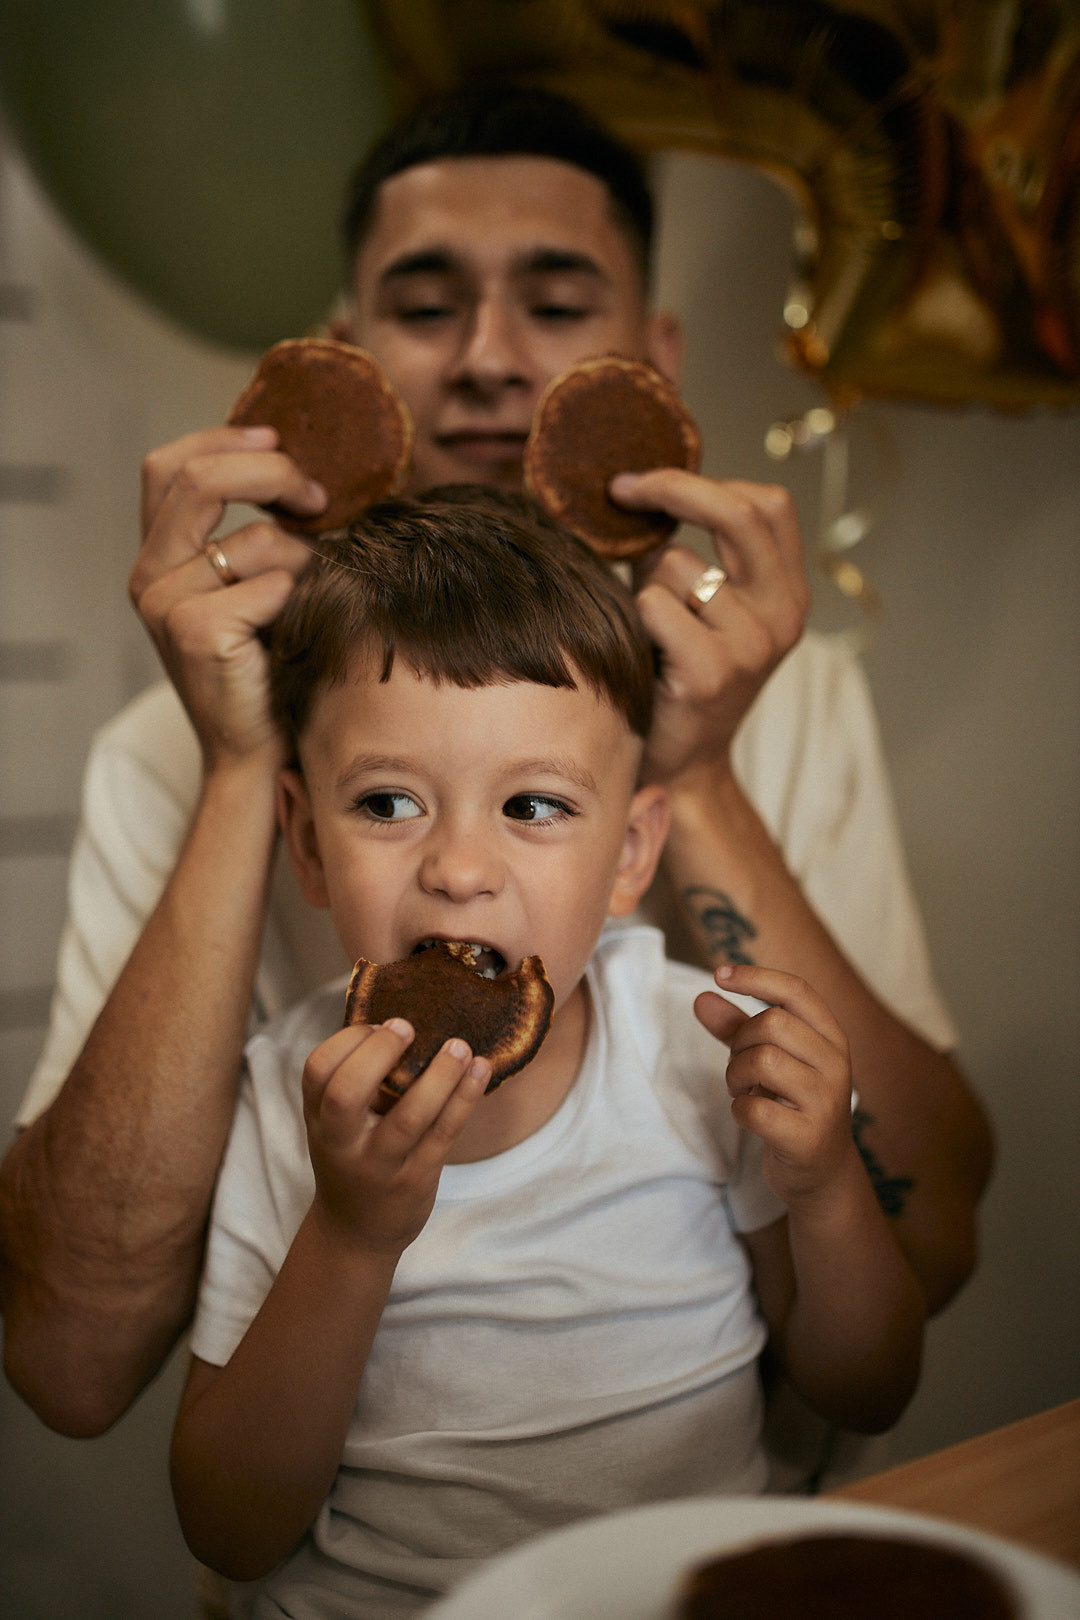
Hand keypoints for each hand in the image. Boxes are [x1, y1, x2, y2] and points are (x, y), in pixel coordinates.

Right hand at [129, 425, 327, 767]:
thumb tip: (302, 471)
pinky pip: (273, 584)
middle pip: (200, 480)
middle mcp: (149, 577)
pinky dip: (303, 597)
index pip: (169, 466)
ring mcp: (167, 606)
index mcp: (157, 558)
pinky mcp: (197, 633)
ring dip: (305, 557)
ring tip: (317, 592)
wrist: (256, 751)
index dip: (224, 439)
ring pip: (255, 539)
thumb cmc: (267, 668)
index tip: (280, 439)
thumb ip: (252, 535)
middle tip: (319, 495)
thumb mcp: (250, 589)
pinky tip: (302, 629)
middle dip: (272, 472)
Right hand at [302, 1020, 490, 1257]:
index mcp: (318, 1120)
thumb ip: (356, 1082)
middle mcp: (342, 1144)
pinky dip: (465, 1097)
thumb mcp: (336, 1125)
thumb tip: (400, 1020)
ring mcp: (379, 1165)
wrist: (356, 1233)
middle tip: (408, 1027)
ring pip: (409, 1116)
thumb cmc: (352, 1160)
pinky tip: (480, 1071)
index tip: (379, 1025)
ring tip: (460, 1046)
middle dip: (378, 1053)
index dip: (347, 1040)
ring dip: (439, 1075)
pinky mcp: (415, 1180)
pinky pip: (444, 1133)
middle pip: (346, 1094)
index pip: (317, 1071)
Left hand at [610, 470, 808, 784]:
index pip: (769, 505)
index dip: (710, 480)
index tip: (654, 482)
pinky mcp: (712, 672)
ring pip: (677, 563)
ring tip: (650, 630)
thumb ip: (696, 555)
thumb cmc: (679, 677)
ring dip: (645, 585)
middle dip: (673, 488)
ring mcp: (752, 645)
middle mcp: (783, 616)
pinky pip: (655, 605)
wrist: (682, 764)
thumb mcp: (708, 611)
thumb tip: (643, 493)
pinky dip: (636, 618)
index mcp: (789, 595)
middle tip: (623, 489)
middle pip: (737, 513)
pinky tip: (644, 651)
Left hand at [694, 963, 854, 1208]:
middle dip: (740, 1041)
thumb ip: (737, 1028)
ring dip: (736, 1075)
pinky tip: (748, 1115)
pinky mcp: (809, 1137)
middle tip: (738, 1066)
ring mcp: (826, 1101)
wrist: (822, 1172)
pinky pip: (756, 1109)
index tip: (720, 974)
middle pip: (773, 1023)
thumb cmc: (793, 1105)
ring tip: (742, 1090)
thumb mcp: (772, 1060)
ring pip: (764, 1061)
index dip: (756, 977)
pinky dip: (739, 1110)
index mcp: (831, 1037)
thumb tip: (702, 997)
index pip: (797, 990)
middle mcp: (836, 1063)